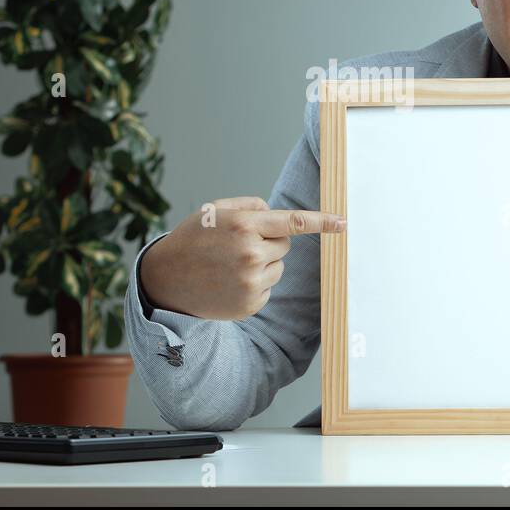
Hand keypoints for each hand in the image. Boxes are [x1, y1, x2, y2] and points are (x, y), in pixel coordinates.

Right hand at [138, 196, 345, 320]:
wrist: (166, 279)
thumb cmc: (193, 239)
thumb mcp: (215, 210)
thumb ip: (250, 206)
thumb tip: (278, 215)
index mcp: (244, 225)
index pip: (294, 222)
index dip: (322, 222)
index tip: (344, 223)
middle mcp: (250, 253)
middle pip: (285, 245)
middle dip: (268, 242)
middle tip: (236, 246)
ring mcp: (251, 281)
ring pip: (278, 267)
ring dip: (262, 264)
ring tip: (229, 266)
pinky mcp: (251, 303)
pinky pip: (268, 288)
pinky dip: (255, 285)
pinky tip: (229, 283)